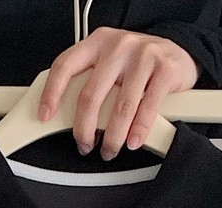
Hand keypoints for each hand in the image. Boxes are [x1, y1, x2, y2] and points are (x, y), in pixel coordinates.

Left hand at [39, 27, 199, 160]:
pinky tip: (133, 141)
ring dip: (112, 137)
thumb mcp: (107, 65)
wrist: (177, 54)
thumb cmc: (135, 65)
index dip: (51, 93)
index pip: (65, 65)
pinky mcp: (166, 68)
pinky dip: (139, 130)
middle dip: (84, 129)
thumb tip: (64, 117)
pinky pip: (147, 106)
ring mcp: (143, 55)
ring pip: (120, 107)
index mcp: (97, 43)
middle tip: (85, 145)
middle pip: (91, 95)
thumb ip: (88, 82)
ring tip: (109, 149)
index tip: (45, 115)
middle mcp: (118, 46)